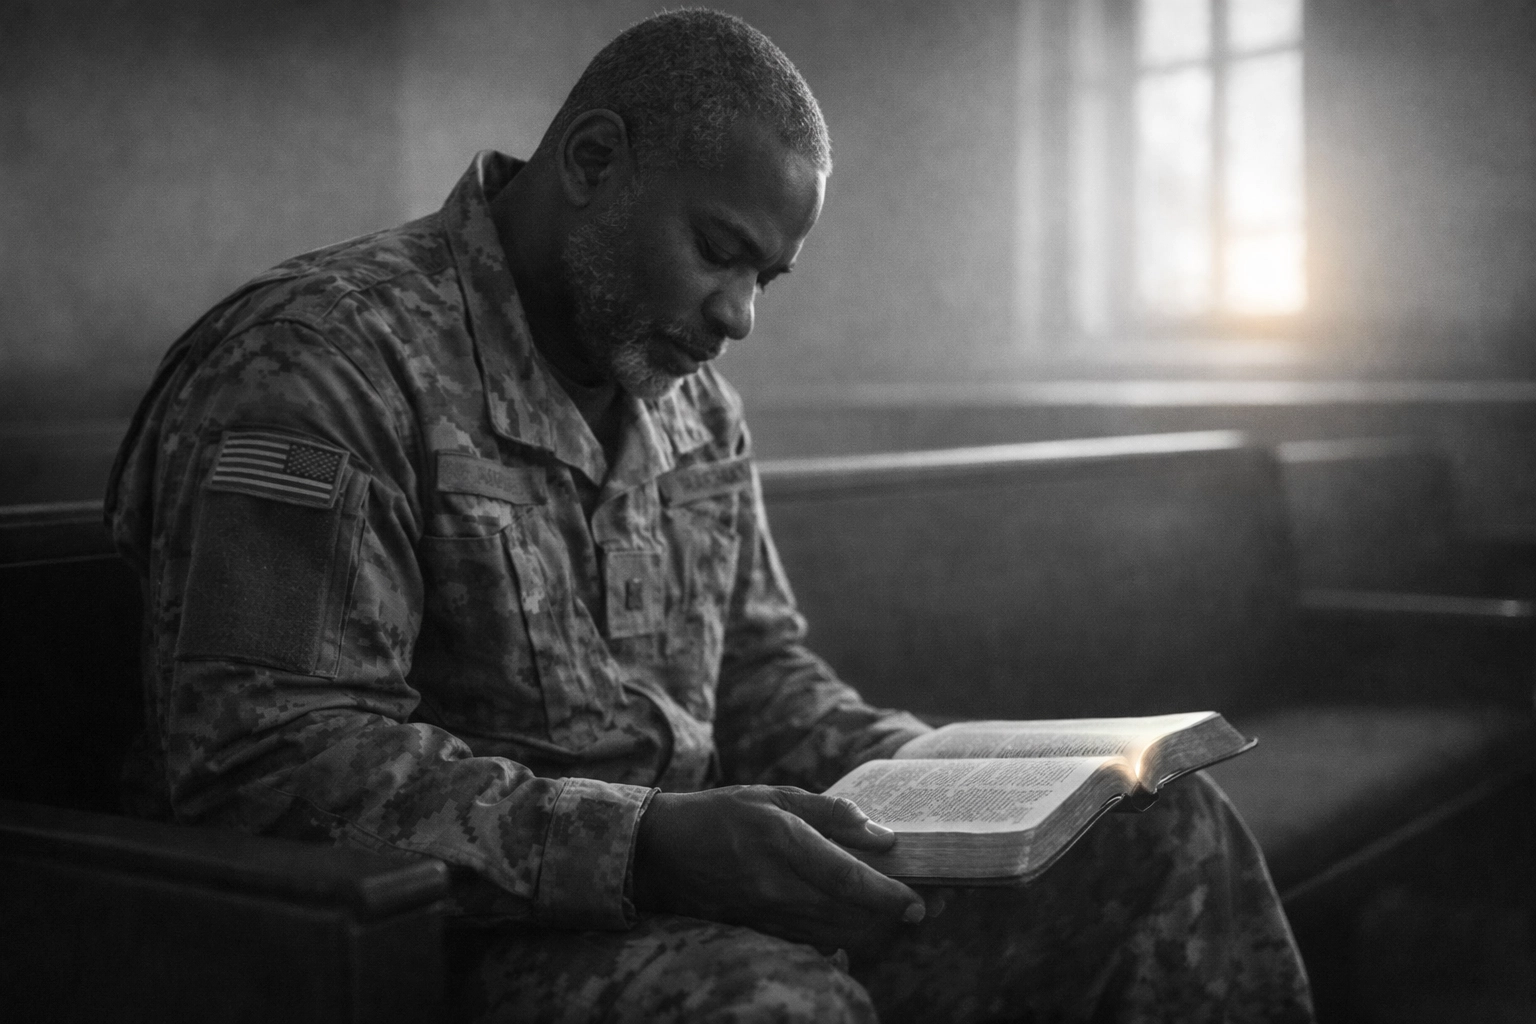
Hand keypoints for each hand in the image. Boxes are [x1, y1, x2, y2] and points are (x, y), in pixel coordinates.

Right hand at [632, 786, 930, 949]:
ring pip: (839, 933)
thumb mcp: (773, 794)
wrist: (661, 853)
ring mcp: (769, 915)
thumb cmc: (720, 814)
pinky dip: (846, 936)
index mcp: (783, 842)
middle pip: (851, 915)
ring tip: (899, 911)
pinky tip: (860, 922)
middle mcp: (778, 886)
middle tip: (927, 905)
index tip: (921, 901)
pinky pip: (816, 942)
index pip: (848, 878)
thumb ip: (830, 811)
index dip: (889, 895)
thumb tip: (880, 832)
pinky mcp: (763, 930)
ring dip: (874, 928)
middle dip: (893, 915)